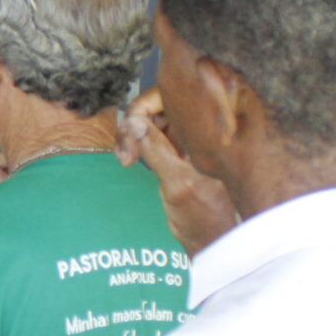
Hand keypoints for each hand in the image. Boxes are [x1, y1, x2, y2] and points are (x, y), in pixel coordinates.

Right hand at [117, 91, 237, 254]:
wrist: (211, 239)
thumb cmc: (205, 216)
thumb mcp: (178, 183)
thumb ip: (156, 149)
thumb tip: (133, 120)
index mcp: (209, 129)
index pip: (172, 96)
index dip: (144, 108)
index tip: (130, 132)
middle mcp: (200, 127)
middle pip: (158, 104)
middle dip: (134, 124)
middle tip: (125, 153)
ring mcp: (187, 137)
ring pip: (150, 119)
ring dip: (131, 135)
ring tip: (125, 159)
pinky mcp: (176, 148)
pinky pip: (149, 134)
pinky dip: (134, 143)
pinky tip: (128, 158)